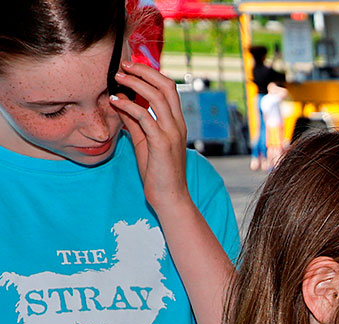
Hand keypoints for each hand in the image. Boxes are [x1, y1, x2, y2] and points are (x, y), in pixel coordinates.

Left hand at [108, 62, 189, 214]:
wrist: (169, 196)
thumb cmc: (157, 171)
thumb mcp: (143, 141)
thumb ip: (134, 121)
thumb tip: (121, 101)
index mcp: (176, 122)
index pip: (169, 88)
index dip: (151, 73)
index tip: (131, 67)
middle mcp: (177, 124)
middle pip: (166, 86)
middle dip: (144, 71)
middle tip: (124, 65)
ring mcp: (171, 133)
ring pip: (157, 97)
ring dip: (135, 84)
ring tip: (117, 78)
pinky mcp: (162, 143)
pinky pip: (145, 117)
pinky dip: (128, 106)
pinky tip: (115, 102)